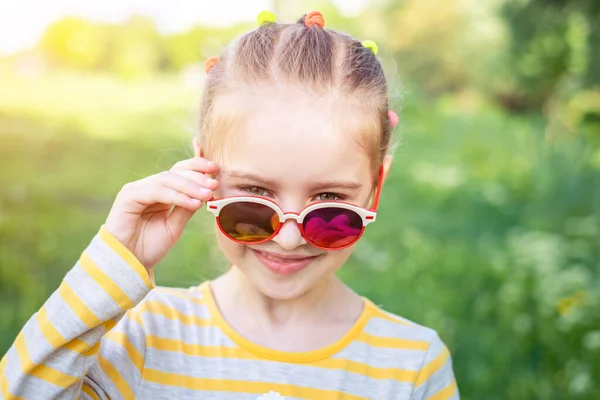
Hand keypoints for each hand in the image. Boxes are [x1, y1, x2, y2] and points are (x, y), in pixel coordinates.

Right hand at [104, 157, 218, 270]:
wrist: (128, 263)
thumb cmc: (149, 247)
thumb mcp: (175, 226)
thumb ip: (186, 208)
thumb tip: (206, 192)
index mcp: (160, 192)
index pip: (180, 172)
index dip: (197, 167)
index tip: (216, 169)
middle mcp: (148, 187)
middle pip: (174, 172)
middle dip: (197, 175)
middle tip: (214, 182)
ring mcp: (136, 189)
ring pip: (167, 179)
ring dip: (190, 186)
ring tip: (207, 194)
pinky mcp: (128, 196)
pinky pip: (156, 191)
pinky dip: (176, 196)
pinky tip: (192, 203)